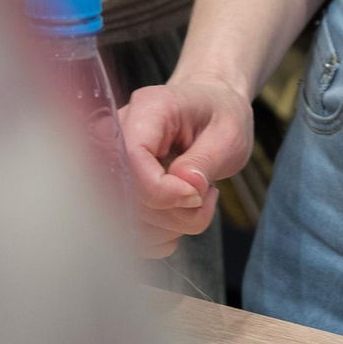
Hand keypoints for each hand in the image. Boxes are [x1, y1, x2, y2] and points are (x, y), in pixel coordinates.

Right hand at [120, 77, 254, 258]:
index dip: (161, 189)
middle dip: (174, 212)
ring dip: (171, 225)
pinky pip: (130, 228)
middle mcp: (120, 132)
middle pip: (127, 193)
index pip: (132, 156)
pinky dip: (160, 234)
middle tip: (207, 197)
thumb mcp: (228, 135)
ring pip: (129, 217)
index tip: (196, 195)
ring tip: (198, 199)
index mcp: (148, 109)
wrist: (212, 109)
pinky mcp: (118, 186)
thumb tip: (186, 187)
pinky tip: (181, 214)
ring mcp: (114, 161)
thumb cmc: (220, 115)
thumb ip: (204, 161)